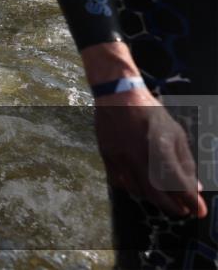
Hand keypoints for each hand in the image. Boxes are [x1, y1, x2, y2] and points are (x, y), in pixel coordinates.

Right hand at [95, 88, 205, 218]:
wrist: (118, 97)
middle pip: (157, 194)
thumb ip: (185, 161)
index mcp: (160, 148)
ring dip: (154, 198)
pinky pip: (120, 183)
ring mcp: (121, 158)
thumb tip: (196, 187)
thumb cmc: (151, 113)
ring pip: (139, 191)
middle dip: (173, 207)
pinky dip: (133, 188)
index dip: (192, 201)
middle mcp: (139, 157)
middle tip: (183, 210)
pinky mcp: (107, 158)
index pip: (179, 184)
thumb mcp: (175, 133)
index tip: (199, 211)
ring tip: (163, 196)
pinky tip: (140, 185)